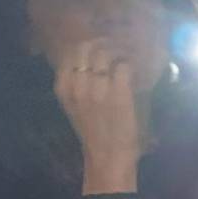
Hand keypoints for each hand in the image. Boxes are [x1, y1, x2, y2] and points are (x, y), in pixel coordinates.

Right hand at [56, 39, 140, 185]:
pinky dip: (131, 65)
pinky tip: (134, 71)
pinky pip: (124, 66)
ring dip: (119, 52)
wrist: (107, 155)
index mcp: (63, 87)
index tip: (99, 48)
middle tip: (116, 47)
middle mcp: (78, 85)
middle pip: (88, 47)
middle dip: (104, 42)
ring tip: (126, 57)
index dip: (87, 46)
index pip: (71, 53)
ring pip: (106, 53)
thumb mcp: (74, 106)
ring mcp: (98, 89)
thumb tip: (87, 63)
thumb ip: (76, 84)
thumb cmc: (93, 132)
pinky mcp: (119, 94)